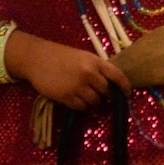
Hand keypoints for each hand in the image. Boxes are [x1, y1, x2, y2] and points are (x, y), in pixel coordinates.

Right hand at [14, 34, 129, 110]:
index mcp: (95, 61)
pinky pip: (81, 107)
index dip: (125, 86)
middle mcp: (89, 73)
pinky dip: (81, 106)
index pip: (117, 75)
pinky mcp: (66, 96)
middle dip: (105, 95)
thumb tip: (110, 86)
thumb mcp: (82, 57)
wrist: (36, 58)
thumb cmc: (60, 56)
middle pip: (106, 92)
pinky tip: (74, 99)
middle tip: (99, 95)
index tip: (127, 94)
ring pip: (95, 102)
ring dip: (92, 102)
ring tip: (83, 95)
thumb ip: (96, 69)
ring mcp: (77, 86)